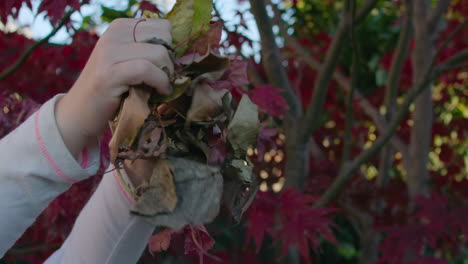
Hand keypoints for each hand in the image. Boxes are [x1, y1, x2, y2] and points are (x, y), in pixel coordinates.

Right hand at [55, 18, 172, 158]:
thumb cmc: (112, 89)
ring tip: (161, 87)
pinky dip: (160, 82)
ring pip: (158, 53)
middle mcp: (113, 34)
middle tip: (165, 77)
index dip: (171, 48)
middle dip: (170, 60)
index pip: (163, 26)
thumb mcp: (129, 62)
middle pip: (164, 38)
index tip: (167, 66)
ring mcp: (109, 53)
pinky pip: (146, 70)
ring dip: (166, 74)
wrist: (80, 112)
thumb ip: (149, 50)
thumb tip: (182, 50)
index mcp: (120, 27)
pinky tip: (161, 92)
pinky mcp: (109, 73)